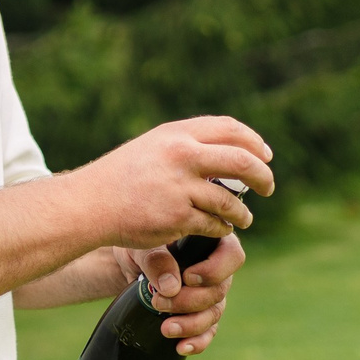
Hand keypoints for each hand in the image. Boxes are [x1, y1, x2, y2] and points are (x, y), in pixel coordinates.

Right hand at [69, 116, 274, 250]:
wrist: (91, 203)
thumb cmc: (122, 176)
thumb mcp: (153, 146)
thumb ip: (187, 145)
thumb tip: (229, 148)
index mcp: (177, 134)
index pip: (230, 129)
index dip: (254, 142)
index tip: (265, 156)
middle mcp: (181, 156)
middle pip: (241, 162)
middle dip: (262, 176)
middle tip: (268, 188)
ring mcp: (180, 187)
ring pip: (230, 201)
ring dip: (242, 212)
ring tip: (244, 218)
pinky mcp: (177, 218)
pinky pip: (213, 224)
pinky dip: (222, 229)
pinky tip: (222, 230)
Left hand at [133, 233, 243, 354]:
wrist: (127, 267)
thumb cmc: (141, 248)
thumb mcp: (143, 247)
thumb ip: (156, 259)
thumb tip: (171, 287)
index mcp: (211, 243)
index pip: (232, 255)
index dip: (215, 270)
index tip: (188, 278)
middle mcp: (217, 270)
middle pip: (219, 290)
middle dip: (190, 301)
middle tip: (159, 302)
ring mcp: (211, 295)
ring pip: (214, 314)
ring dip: (191, 324)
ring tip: (166, 329)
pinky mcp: (201, 316)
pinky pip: (207, 332)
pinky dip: (196, 342)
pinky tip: (181, 347)